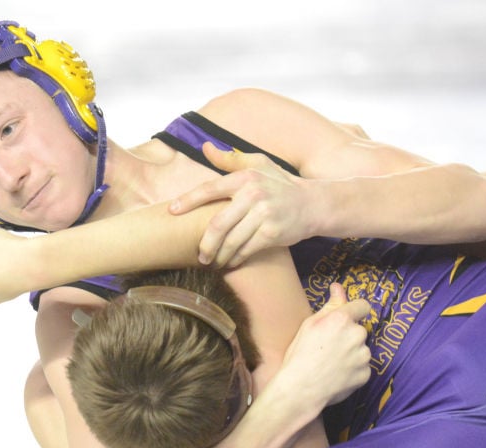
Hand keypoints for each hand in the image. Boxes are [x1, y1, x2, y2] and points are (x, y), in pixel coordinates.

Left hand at [169, 143, 314, 266]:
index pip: (209, 189)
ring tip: (213, 261)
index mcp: (245, 177)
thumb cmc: (281, 184)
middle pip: (218, 224)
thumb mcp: (259, 164)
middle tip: (200, 255)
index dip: (188, 201)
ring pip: (231, 241)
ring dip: (219, 255)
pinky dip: (236, 259)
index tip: (172, 212)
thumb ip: (230, 158)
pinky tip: (231, 262)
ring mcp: (264, 214)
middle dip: (205, 244)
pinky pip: (246, 250)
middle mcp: (253, 194)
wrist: (313, 204)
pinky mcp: (272, 232)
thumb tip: (205, 147)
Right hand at [278, 283, 370, 411]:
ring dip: (351, 354)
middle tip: (328, 348)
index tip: (347, 319)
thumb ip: (330, 305)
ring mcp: (363, 356)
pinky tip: (336, 375)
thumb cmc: (300, 355)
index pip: (362, 306)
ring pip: (361, 350)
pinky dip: (352, 371)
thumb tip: (338, 287)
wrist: (300, 388)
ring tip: (331, 364)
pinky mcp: (365, 374)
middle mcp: (357, 335)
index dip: (355, 312)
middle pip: (359, 330)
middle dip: (348, 336)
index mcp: (342, 319)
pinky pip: (362, 368)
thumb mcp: (310, 325)